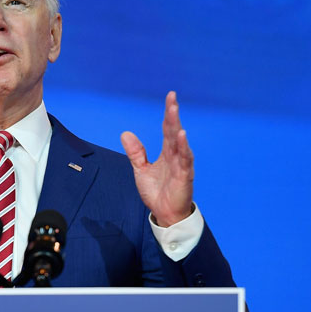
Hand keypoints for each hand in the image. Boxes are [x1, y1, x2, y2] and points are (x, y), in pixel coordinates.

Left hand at [120, 91, 193, 226]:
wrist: (165, 214)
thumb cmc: (157, 192)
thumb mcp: (141, 170)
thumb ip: (136, 152)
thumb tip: (125, 134)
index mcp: (167, 153)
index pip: (167, 129)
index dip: (168, 114)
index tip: (170, 97)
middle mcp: (175, 155)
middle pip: (173, 131)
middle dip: (172, 114)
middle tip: (172, 98)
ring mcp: (181, 165)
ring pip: (179, 142)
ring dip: (177, 126)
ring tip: (174, 111)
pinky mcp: (184, 176)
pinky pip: (185, 159)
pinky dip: (184, 147)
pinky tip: (181, 135)